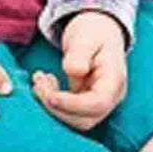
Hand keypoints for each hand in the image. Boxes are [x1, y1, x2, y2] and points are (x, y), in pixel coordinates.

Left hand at [32, 11, 127, 130]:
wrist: (97, 31)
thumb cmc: (92, 32)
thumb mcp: (85, 37)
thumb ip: (79, 54)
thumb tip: (74, 71)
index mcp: (114, 80)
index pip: (98, 104)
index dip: (72, 105)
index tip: (50, 96)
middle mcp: (109, 97)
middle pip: (85, 120)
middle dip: (57, 107)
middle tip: (38, 83)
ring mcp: (97, 102)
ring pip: (75, 120)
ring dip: (51, 105)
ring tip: (39, 79)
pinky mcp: (84, 102)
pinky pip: (68, 112)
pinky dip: (51, 101)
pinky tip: (43, 82)